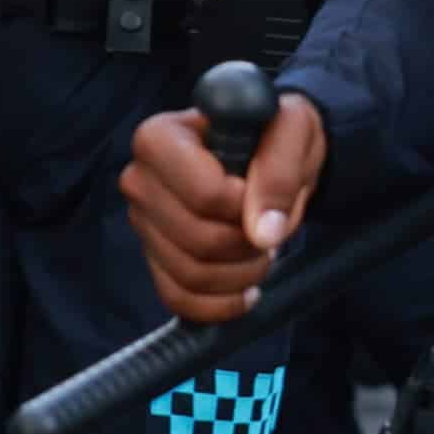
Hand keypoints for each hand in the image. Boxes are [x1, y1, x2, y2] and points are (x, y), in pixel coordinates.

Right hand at [123, 89, 327, 319]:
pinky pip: (178, 299)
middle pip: (197, 239)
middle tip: (271, 228)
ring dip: (241, 274)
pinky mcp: (155, 257)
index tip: (262, 194)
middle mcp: (140, 181)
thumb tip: (263, 233)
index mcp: (160, 138)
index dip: (244, 206)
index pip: (203, 195)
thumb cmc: (273, 131)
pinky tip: (246, 289)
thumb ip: (279, 171)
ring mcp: (144, 223)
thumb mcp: (292, 129)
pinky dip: (219, 304)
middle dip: (248, 244)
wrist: (270, 152)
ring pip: (190, 275)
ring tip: (263, 251)